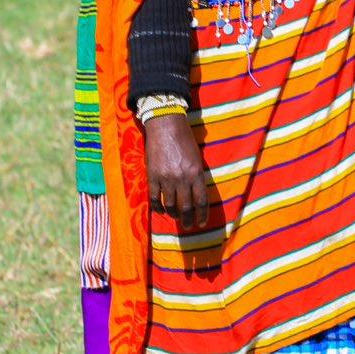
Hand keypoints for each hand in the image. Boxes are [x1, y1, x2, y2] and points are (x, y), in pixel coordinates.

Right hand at [143, 111, 209, 229]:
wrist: (166, 127)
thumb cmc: (185, 141)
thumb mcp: (197, 158)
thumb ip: (197, 176)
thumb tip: (197, 194)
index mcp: (197, 173)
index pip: (201, 201)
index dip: (202, 215)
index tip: (201, 223)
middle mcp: (182, 178)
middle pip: (186, 207)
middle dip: (188, 220)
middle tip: (189, 227)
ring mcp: (166, 178)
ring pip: (170, 205)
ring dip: (174, 214)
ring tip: (176, 218)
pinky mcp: (152, 176)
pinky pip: (155, 198)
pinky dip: (158, 207)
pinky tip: (162, 211)